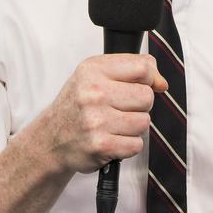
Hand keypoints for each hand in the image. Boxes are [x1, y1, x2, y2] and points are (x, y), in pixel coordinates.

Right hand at [37, 54, 167, 175]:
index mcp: (93, 70)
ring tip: (115, 124)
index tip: (142, 85)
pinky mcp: (101, 145)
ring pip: (144, 121)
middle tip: (122, 108)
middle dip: (140, 105)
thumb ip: (131, 70)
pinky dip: (128, 145)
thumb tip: (162, 83)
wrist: (50, 139)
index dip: (150, 78)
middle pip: (147, 96)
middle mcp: (93, 93)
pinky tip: (112, 139)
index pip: (142, 67)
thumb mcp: (95, 75)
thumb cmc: (77, 105)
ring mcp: (96, 120)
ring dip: (134, 126)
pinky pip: (136, 144)